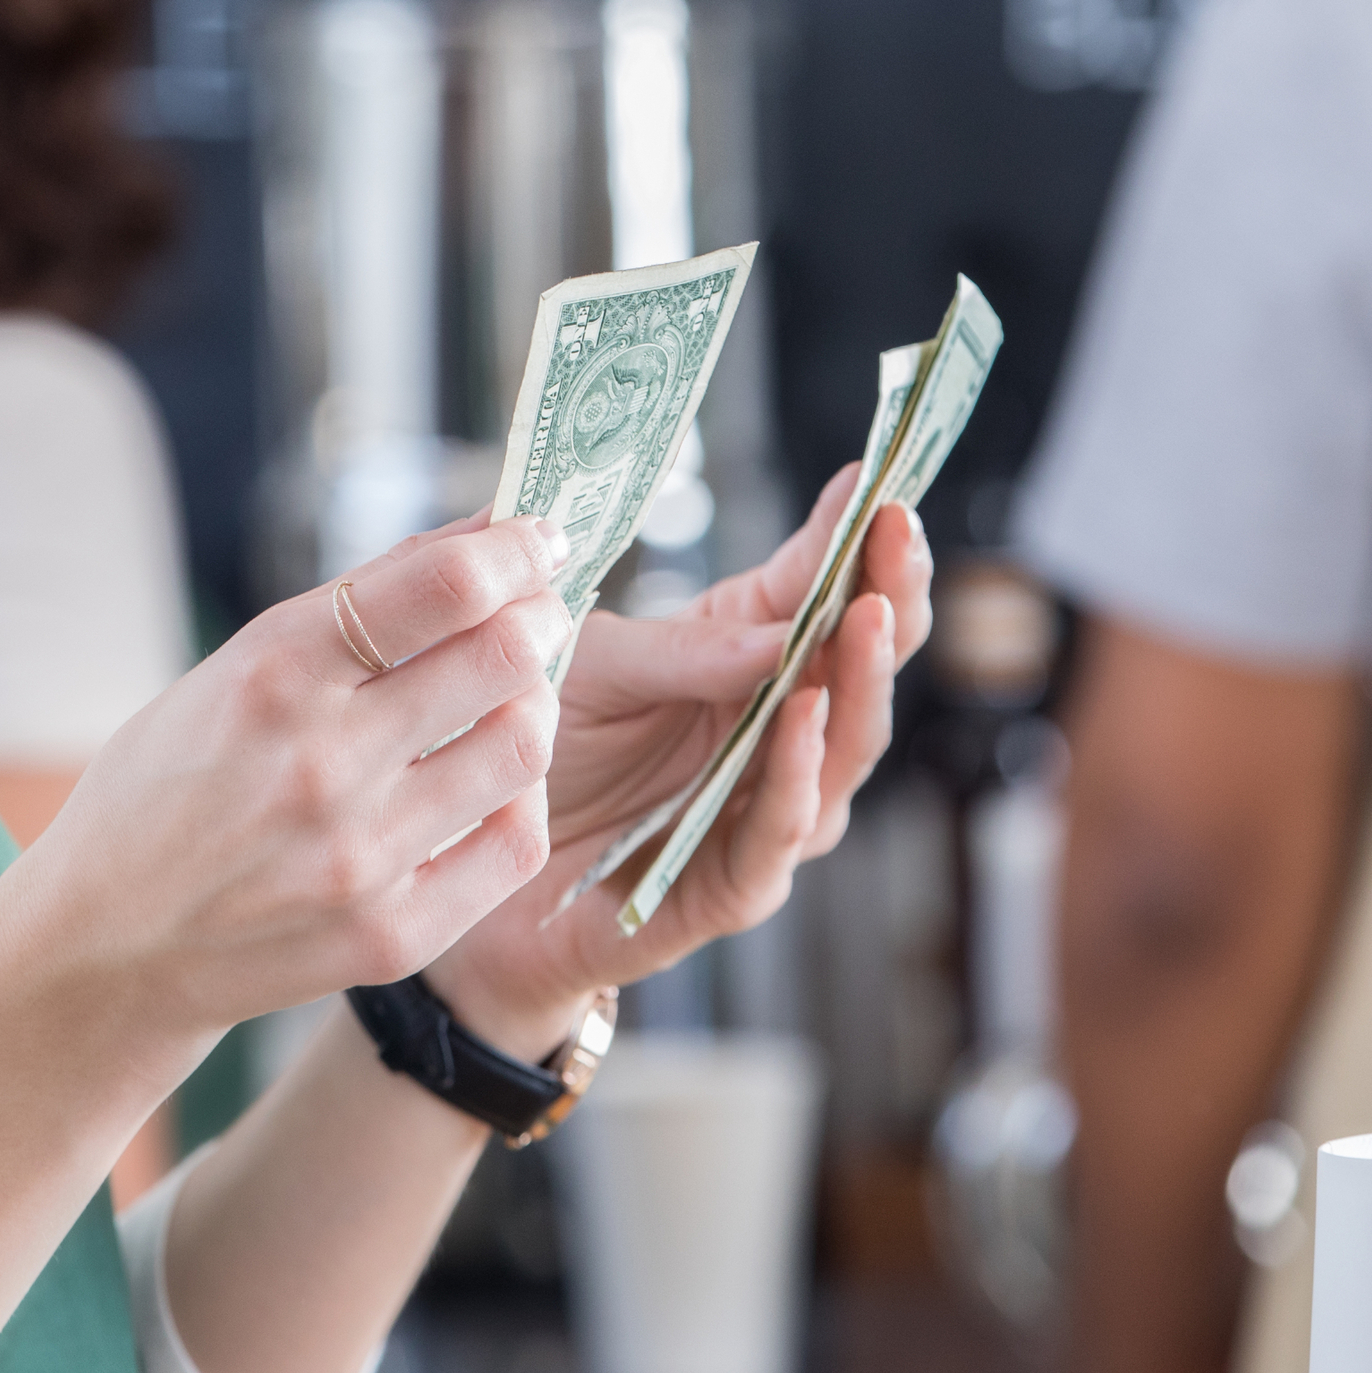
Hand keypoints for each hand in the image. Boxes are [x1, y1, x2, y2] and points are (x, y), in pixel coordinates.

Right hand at [7, 517, 570, 1048]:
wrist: (105, 943)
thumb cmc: (170, 785)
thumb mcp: (232, 668)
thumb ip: (358, 606)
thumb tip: (481, 534)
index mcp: (272, 674)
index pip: (443, 587)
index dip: (513, 548)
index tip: (533, 539)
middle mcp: (322, 763)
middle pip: (503, 658)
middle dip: (539, 616)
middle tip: (536, 613)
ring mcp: (360, 857)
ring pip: (523, 747)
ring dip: (533, 704)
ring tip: (508, 698)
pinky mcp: (391, 936)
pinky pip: (513, 845)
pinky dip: (517, 798)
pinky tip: (490, 784)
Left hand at [418, 468, 929, 1054]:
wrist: (469, 863)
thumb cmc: (537, 748)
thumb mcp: (592, 667)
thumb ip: (680, 649)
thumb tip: (784, 622)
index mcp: (745, 664)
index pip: (825, 597)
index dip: (863, 547)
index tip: (885, 486)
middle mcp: (773, 738)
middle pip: (861, 671)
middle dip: (890, 601)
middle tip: (902, 535)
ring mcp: (759, 811)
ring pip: (843, 754)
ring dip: (860, 685)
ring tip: (866, 617)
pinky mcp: (727, 885)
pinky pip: (777, 835)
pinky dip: (796, 780)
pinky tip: (802, 721)